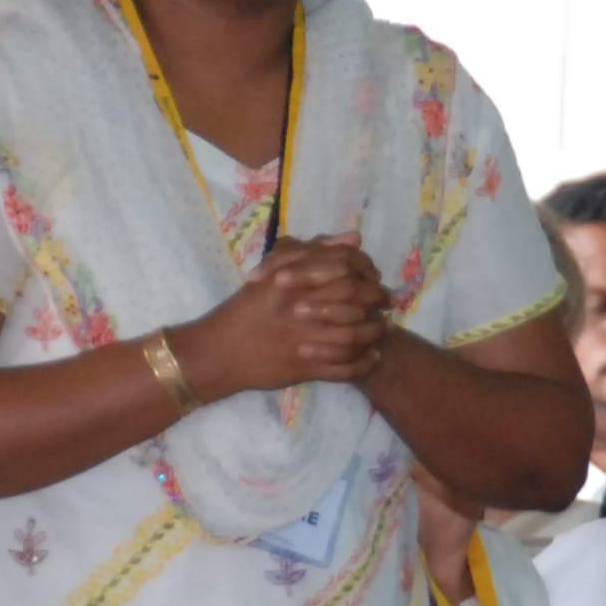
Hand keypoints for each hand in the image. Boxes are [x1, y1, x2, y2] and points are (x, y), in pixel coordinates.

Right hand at [179, 237, 391, 398]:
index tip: (374, 276)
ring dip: (375, 332)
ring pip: (356, 334)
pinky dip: (363, 363)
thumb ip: (312, 253)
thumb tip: (353, 238)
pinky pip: (345, 366)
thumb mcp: (273, 273)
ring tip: (382, 330)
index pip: (345, 264)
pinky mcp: (305, 368)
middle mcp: (301, 305)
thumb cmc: (245, 309)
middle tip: (387, 303)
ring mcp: (304, 338)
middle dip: (378, 299)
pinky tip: (371, 357)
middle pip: (357, 297)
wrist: (218, 351)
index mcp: (293, 278)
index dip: (367, 269)